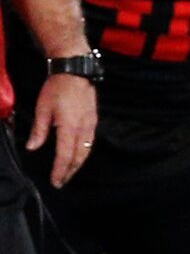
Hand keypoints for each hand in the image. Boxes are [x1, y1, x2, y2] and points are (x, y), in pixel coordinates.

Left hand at [25, 72, 94, 187]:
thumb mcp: (42, 109)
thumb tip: (32, 148)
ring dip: (78, 164)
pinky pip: (90, 142)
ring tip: (69, 172)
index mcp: (69, 127)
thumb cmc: (56, 89)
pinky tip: (77, 155)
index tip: (55, 181)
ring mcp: (91, 125)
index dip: (60, 170)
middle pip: (79, 156)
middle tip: (61, 181)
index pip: (65, 155)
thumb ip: (39, 130)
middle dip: (70, 171)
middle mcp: (83, 129)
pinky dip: (83, 153)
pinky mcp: (93, 121)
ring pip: (86, 151)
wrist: (75, 72)